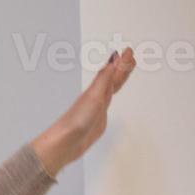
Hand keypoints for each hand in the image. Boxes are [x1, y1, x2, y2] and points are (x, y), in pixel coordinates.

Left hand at [31, 47, 135, 176]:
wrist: (64, 144)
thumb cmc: (76, 121)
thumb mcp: (95, 96)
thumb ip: (105, 79)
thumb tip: (115, 58)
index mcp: (96, 91)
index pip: (112, 72)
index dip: (121, 62)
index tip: (128, 50)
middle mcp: (96, 97)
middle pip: (112, 79)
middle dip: (122, 67)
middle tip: (129, 55)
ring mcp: (96, 109)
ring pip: (109, 90)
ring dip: (117, 79)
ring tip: (123, 70)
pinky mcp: (96, 121)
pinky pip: (106, 105)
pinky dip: (110, 97)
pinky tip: (108, 98)